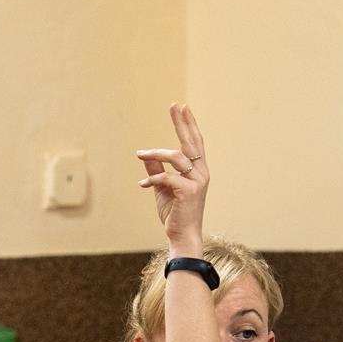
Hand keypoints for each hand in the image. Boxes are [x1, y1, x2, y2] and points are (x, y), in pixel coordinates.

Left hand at [134, 104, 211, 258]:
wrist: (182, 235)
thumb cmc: (175, 213)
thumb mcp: (162, 189)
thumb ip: (156, 171)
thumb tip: (145, 156)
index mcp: (198, 171)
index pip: (195, 142)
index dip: (188, 124)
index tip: (182, 107)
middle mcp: (201, 173)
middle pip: (192, 142)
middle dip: (182, 123)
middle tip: (175, 106)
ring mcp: (197, 182)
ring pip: (176, 157)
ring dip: (155, 154)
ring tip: (140, 154)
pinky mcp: (188, 192)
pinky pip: (167, 177)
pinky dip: (152, 179)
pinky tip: (142, 184)